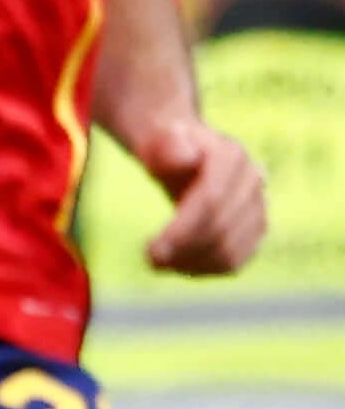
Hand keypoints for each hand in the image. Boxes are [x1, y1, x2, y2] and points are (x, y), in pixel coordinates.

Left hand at [131, 115, 268, 276]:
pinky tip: (176, 266)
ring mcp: (259, 207)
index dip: (182, 229)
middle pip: (221, 227)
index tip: (150, 250)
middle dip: (183, 248)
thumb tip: (185, 159)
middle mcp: (253, 181)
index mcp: (232, 155)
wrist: (181, 152)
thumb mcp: (157, 139)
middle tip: (149, 259)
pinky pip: (235, 261)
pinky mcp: (254, 230)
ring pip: (232, 251)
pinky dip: (204, 270)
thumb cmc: (165, 147)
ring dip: (193, 263)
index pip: (212, 199)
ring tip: (157, 263)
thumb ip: (166, 145)